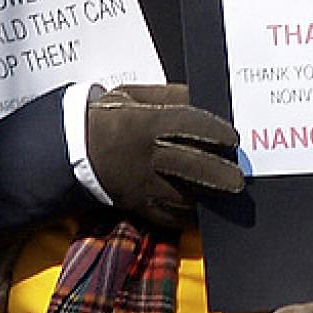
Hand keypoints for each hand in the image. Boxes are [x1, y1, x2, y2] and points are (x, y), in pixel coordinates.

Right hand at [86, 83, 243, 229]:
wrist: (72, 150)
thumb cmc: (108, 118)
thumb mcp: (134, 96)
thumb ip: (170, 95)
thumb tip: (204, 97)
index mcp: (145, 123)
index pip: (187, 124)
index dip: (214, 131)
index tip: (234, 138)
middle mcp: (146, 156)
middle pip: (190, 166)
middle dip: (219, 174)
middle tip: (240, 181)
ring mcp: (142, 185)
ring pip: (181, 197)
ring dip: (206, 198)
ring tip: (226, 197)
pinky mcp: (138, 207)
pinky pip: (168, 217)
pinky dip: (188, 216)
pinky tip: (203, 211)